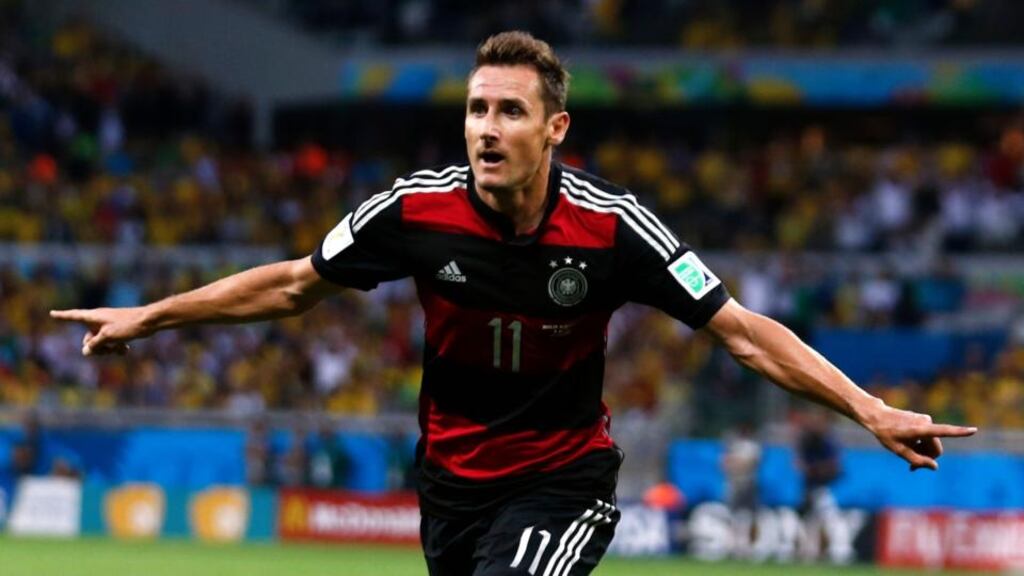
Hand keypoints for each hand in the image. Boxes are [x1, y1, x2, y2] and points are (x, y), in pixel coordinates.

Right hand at [49, 307, 149, 355]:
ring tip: (118, 349)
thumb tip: (85, 351)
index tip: (51, 313)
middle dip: (95, 347)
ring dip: (107, 349)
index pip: (74, 316)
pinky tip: (125, 350)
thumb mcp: (108, 336)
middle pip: (88, 338)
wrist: (150, 321)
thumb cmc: (128, 325)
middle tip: (106, 350)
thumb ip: (95, 344)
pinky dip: (115, 347)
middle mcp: (99, 320)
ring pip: (100, 342)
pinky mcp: (119, 330)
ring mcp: (109, 325)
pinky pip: (111, 342)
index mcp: (94, 317)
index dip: (62, 316)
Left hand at [862, 404, 976, 470]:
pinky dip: (921, 445)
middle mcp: (926, 422)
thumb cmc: (886, 434)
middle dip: (928, 458)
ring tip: (907, 457)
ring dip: (923, 451)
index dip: (960, 432)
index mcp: (921, 429)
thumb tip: (935, 467)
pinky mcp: (923, 420)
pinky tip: (909, 447)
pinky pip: (928, 437)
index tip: (974, 430)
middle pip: (936, 448)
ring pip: (932, 443)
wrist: (877, 416)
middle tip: (911, 468)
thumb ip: (917, 460)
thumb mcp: (899, 451)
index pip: (944, 431)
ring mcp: (925, 420)